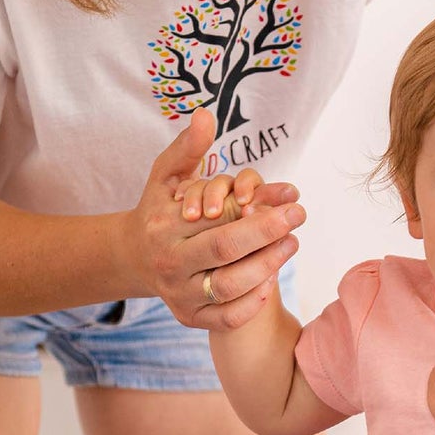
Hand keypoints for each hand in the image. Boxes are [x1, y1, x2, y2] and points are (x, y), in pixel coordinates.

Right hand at [125, 108, 304, 328]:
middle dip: (269, 233)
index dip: (258, 207)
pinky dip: (253, 301)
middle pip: (226, 250)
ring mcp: (178, 294)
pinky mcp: (188, 318)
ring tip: (291, 245)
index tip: (293, 197)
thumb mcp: (166, 175)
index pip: (217, 217)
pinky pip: (227, 317)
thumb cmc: (160, 209)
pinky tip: (271, 279)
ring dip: (268, 266)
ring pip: (230, 287)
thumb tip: (206, 116)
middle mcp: (168, 263)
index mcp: (163, 226)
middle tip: (298, 218)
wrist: (136, 257)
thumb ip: (187, 148)